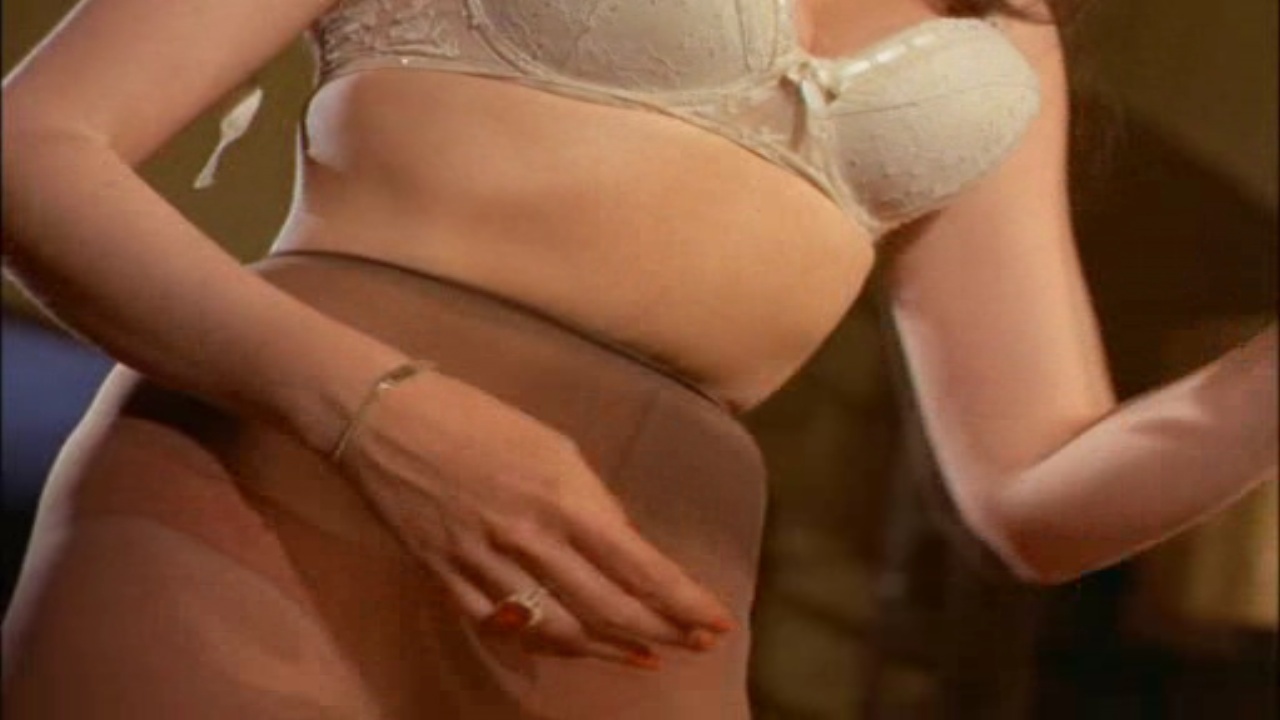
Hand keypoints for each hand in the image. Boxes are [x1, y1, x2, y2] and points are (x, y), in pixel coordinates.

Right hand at [335, 369, 735, 668]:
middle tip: (695, 646)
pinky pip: (505, 629)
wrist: (382, 417)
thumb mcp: (552, 445)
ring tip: (645, 657)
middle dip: (661, 633)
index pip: (640, 566)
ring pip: (561, 631)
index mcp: (563, 497)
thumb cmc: (475, 415)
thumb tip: (622, 546)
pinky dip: (545, 645)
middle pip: (610, 608)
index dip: (683, 602)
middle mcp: (531, 539)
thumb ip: (590, 501)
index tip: (715, 622)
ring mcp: (485, 566)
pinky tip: (573, 648)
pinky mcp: (448, 581)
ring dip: (610, 649)